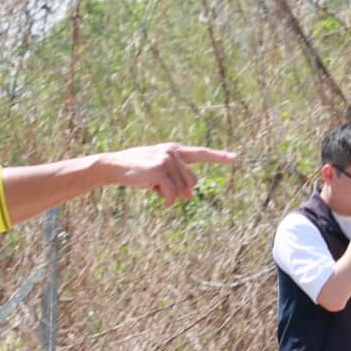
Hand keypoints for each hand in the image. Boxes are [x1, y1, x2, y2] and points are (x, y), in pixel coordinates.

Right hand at [104, 143, 240, 203]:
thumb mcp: (161, 177)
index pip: (201, 153)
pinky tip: (154, 194)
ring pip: (183, 189)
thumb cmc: (138, 171)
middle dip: (181, 190)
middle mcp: (173, 152)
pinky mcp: (159, 169)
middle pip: (193, 181)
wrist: (114, 166)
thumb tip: (191, 196)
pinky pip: (172, 194)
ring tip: (154, 186)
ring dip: (171, 195)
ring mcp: (166, 159)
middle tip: (163, 189)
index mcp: (175, 150)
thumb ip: (178, 182)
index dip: (219, 156)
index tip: (235, 158)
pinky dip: (166, 200)